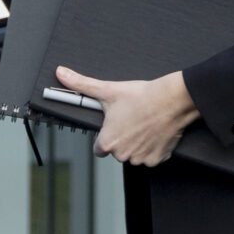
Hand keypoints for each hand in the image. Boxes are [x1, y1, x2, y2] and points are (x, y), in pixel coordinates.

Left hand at [61, 67, 198, 167]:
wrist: (172, 99)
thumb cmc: (141, 96)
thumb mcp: (107, 90)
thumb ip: (81, 85)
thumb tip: (61, 73)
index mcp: (107, 142)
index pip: (99, 149)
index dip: (106, 137)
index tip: (115, 127)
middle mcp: (122, 154)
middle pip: (118, 151)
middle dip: (124, 140)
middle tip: (133, 122)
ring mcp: (140, 158)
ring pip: (135, 154)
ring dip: (139, 144)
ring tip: (145, 125)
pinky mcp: (157, 159)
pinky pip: (152, 157)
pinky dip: (154, 148)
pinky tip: (155, 133)